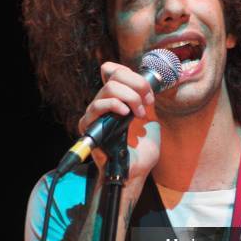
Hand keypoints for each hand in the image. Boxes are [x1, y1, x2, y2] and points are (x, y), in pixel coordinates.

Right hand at [78, 62, 160, 184]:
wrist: (137, 170)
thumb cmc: (142, 150)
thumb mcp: (150, 118)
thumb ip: (146, 100)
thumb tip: (148, 84)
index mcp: (117, 100)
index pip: (113, 71)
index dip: (131, 75)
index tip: (148, 94)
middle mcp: (104, 104)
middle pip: (114, 75)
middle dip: (136, 84)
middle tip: (147, 103)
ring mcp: (96, 114)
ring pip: (108, 88)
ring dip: (130, 97)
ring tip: (138, 114)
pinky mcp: (89, 126)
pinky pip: (97, 106)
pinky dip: (115, 105)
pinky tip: (126, 114)